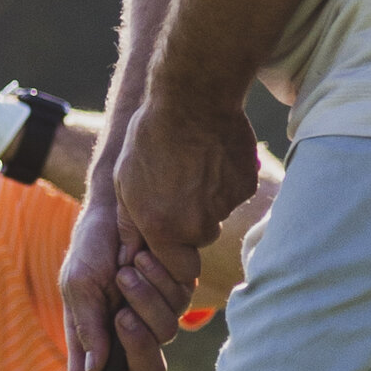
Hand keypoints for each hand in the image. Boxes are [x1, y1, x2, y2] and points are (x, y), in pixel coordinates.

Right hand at [61, 175, 191, 370]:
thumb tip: (98, 370)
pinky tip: (144, 255)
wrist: (123, 202)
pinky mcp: (177, 295)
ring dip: (145, 297)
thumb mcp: (79, 281)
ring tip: (128, 265)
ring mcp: (153, 315)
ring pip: (165, 334)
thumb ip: (88, 326)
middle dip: (137, 344)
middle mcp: (125, 333)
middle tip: (123, 315)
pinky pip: (181, 304)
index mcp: (94, 337)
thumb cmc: (92, 243)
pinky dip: (160, 279)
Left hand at [113, 89, 258, 283]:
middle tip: (178, 189)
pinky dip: (226, 180)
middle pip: (200, 240)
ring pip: (218, 214)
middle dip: (190, 224)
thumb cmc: (149, 138)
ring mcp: (226, 205)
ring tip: (192, 164)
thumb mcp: (124, 182)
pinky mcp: (246, 185)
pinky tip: (211, 154)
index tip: (169, 240)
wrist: (191, 97)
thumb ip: (131, 225)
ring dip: (207, 199)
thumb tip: (132, 255)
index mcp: (164, 229)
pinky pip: (235, 193)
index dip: (175, 259)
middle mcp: (199, 224)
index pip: (181, 272)